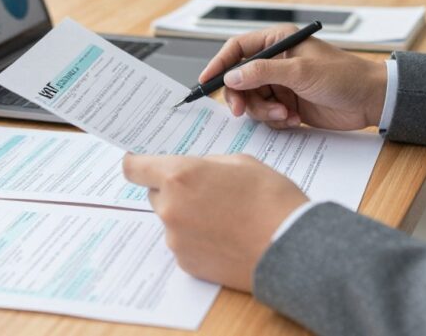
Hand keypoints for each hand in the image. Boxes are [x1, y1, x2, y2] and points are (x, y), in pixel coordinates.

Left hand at [122, 153, 307, 291]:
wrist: (291, 247)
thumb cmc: (271, 199)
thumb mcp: (240, 162)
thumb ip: (206, 163)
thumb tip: (194, 169)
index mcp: (179, 176)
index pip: (134, 168)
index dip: (137, 163)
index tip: (141, 162)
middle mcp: (170, 208)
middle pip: (155, 194)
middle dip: (174, 190)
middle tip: (206, 191)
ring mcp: (176, 239)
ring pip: (171, 219)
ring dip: (188, 215)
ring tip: (225, 217)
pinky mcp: (186, 263)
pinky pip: (183, 243)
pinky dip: (197, 238)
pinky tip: (225, 236)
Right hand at [199, 24, 386, 130]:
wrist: (371, 100)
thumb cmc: (343, 76)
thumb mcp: (300, 71)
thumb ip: (263, 72)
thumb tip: (233, 75)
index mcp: (277, 42)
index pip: (237, 49)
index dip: (219, 64)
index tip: (206, 81)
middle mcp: (275, 62)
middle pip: (239, 80)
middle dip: (242, 97)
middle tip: (241, 110)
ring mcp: (280, 85)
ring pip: (251, 101)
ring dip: (264, 112)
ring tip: (285, 115)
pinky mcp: (287, 105)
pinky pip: (266, 116)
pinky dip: (276, 121)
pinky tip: (294, 119)